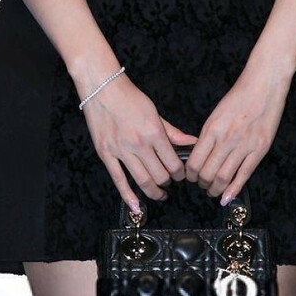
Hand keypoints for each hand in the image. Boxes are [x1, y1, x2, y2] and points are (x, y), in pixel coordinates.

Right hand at [79, 70, 198, 214]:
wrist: (102, 88)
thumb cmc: (130, 98)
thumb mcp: (155, 113)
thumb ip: (173, 132)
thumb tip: (192, 142)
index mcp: (154, 133)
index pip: (173, 163)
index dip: (180, 173)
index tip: (181, 174)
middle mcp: (139, 144)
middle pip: (160, 175)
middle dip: (168, 182)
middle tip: (170, 182)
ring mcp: (121, 150)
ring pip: (142, 181)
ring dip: (153, 192)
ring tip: (159, 194)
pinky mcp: (106, 154)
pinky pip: (118, 180)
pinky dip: (128, 196)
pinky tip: (137, 206)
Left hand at [181, 58, 291, 203]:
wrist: (263, 85)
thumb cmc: (239, 97)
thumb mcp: (216, 114)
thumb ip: (208, 136)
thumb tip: (199, 155)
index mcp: (212, 130)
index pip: (194, 162)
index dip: (190, 175)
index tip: (191, 177)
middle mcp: (226, 140)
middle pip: (207, 174)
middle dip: (202, 184)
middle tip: (202, 185)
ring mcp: (244, 146)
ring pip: (223, 178)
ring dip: (215, 189)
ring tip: (214, 190)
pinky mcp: (259, 150)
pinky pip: (244, 175)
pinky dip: (234, 190)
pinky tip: (227, 197)